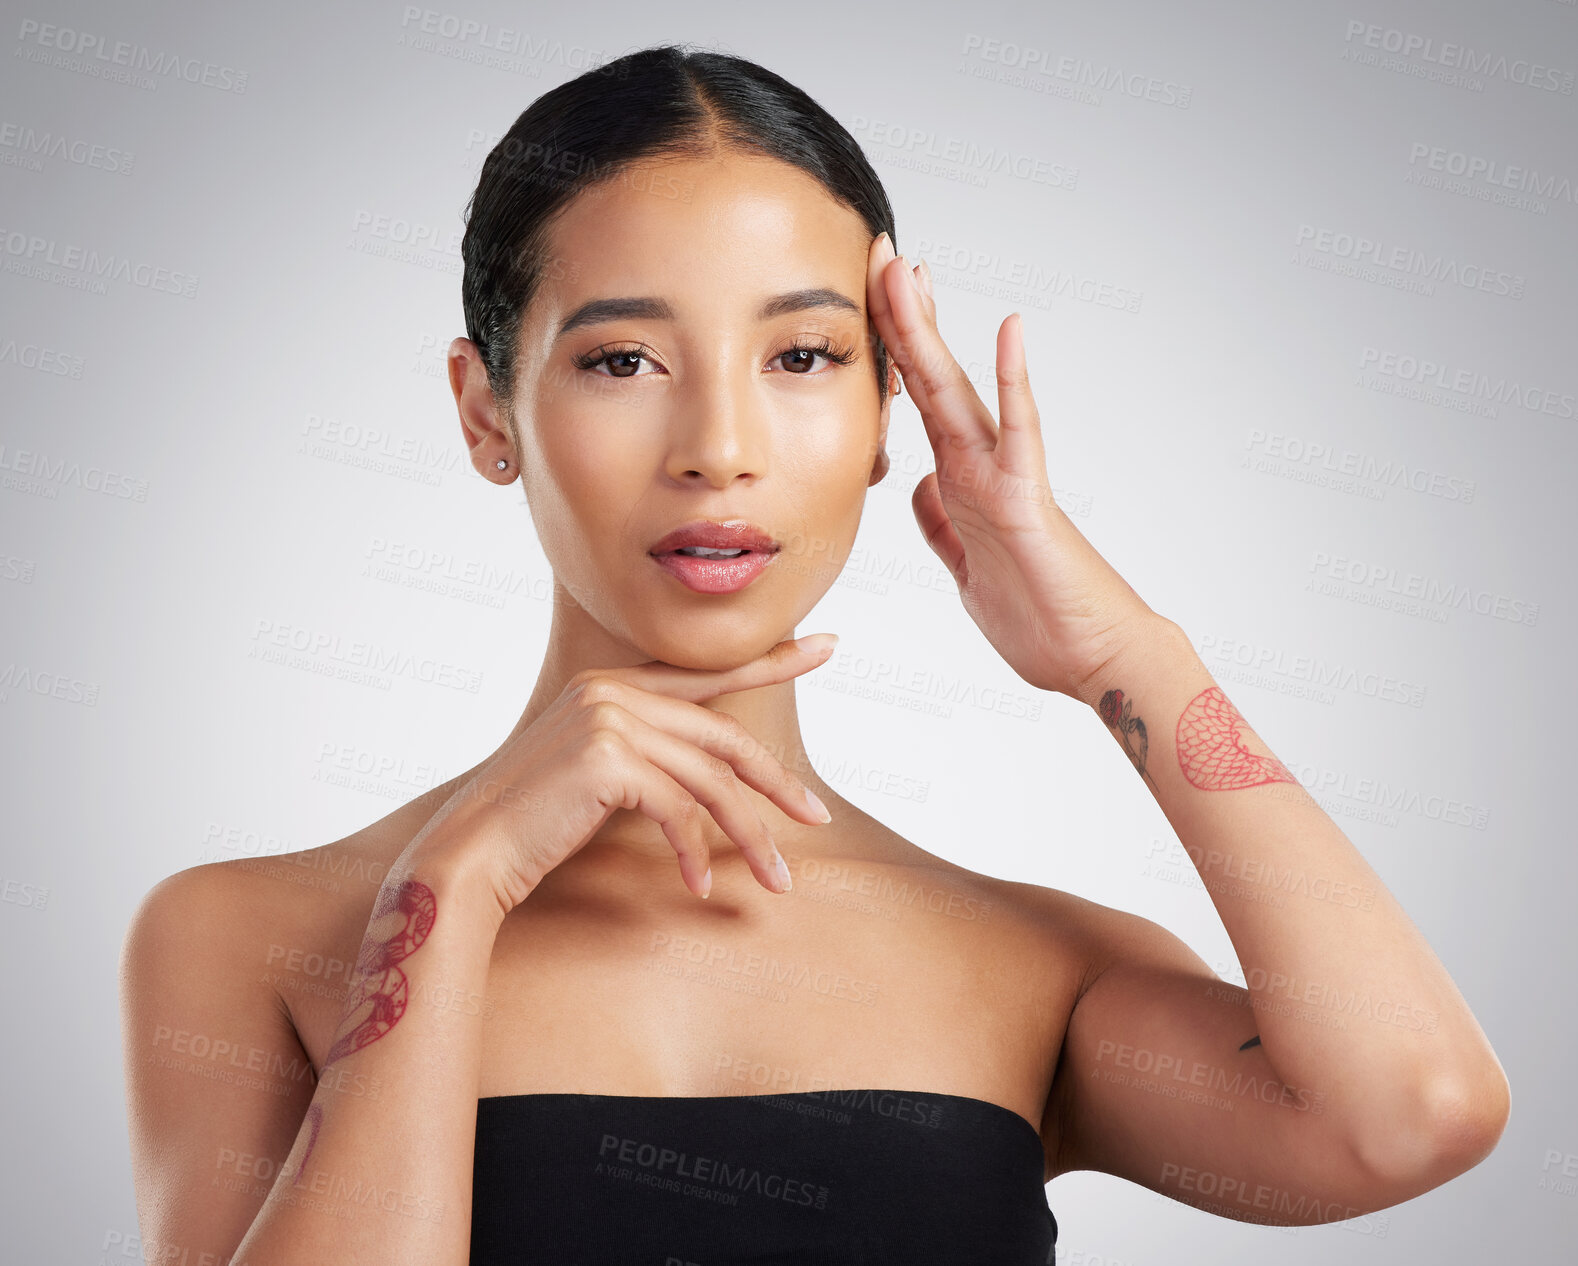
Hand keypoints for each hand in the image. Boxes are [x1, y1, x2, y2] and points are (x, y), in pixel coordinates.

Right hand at [398, 635, 838, 917]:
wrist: (467, 855)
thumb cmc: (532, 828)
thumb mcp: (596, 781)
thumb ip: (647, 761)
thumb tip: (713, 781)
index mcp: (610, 687)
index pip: (706, 674)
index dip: (771, 662)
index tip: (826, 647)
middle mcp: (611, 691)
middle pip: (722, 738)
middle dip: (776, 782)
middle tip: (818, 816)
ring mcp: (608, 719)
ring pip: (711, 780)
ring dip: (751, 836)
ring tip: (779, 880)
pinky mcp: (606, 759)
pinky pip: (680, 810)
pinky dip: (696, 853)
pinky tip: (699, 886)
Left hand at [866, 232, 1162, 700]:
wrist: (1092, 659)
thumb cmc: (1039, 618)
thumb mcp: (965, 569)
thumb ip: (943, 527)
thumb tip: (922, 489)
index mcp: (959, 482)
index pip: (915, 403)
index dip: (890, 351)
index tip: (868, 296)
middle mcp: (979, 467)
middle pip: (929, 379)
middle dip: (900, 316)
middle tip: (879, 251)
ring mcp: (1004, 478)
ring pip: (959, 391)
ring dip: (930, 332)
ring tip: (910, 271)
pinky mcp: (1026, 502)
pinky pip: (1020, 434)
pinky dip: (1013, 382)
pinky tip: (1009, 329)